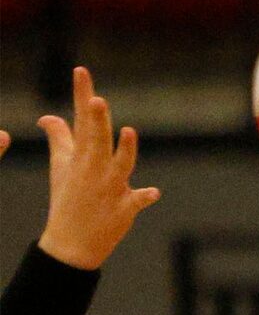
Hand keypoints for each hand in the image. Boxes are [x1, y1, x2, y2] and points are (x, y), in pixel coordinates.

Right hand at [35, 69, 158, 270]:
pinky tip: (154, 192)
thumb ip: (59, 139)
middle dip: (96, 120)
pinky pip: (136, 201)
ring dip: (124, 151)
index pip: (80, 120)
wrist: (71, 243)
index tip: (82, 71)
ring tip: (128, 132)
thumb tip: (48, 117)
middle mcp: (94, 169)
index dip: (81, 94)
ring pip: (119, 166)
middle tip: (97, 100)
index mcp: (79, 156)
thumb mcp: (60, 168)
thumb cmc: (67, 200)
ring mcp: (109, 189)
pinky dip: (144, 197)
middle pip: (97, 140)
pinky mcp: (123, 209)